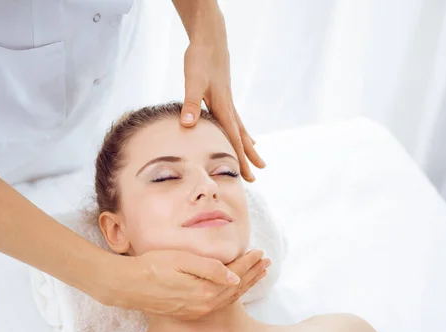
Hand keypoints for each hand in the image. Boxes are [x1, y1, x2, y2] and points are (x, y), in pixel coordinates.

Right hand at [102, 249, 270, 319]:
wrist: (128, 286)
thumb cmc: (152, 267)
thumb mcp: (182, 261)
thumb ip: (210, 268)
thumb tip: (234, 276)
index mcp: (205, 290)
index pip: (235, 274)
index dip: (249, 263)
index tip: (260, 252)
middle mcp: (204, 305)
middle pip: (235, 288)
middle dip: (252, 274)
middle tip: (266, 263)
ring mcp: (196, 311)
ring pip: (228, 298)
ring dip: (244, 286)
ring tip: (257, 275)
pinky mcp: (188, 312)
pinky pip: (217, 304)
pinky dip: (230, 295)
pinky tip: (233, 290)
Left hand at [179, 10, 264, 180]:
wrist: (209, 38)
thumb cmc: (200, 59)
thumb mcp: (193, 81)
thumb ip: (191, 103)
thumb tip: (188, 125)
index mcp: (223, 108)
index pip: (233, 139)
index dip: (240, 159)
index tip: (247, 175)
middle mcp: (228, 107)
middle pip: (241, 138)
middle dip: (248, 158)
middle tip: (255, 177)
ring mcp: (228, 102)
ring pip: (240, 130)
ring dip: (247, 146)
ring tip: (257, 159)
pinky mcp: (223, 96)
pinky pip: (234, 120)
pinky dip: (240, 131)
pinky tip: (242, 133)